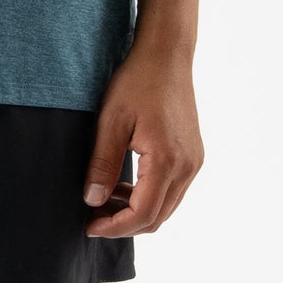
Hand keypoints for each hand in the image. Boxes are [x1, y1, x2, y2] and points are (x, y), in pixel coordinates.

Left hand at [83, 38, 202, 236]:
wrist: (167, 56)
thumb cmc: (137, 82)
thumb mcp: (110, 122)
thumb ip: (102, 165)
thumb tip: (92, 201)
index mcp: (167, 161)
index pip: (143, 214)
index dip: (114, 227)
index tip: (89, 226)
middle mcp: (187, 166)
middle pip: (157, 218)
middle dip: (124, 224)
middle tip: (93, 217)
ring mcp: (194, 162)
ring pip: (166, 207)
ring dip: (136, 211)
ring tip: (104, 200)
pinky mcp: (193, 155)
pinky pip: (172, 190)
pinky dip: (149, 197)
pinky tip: (123, 185)